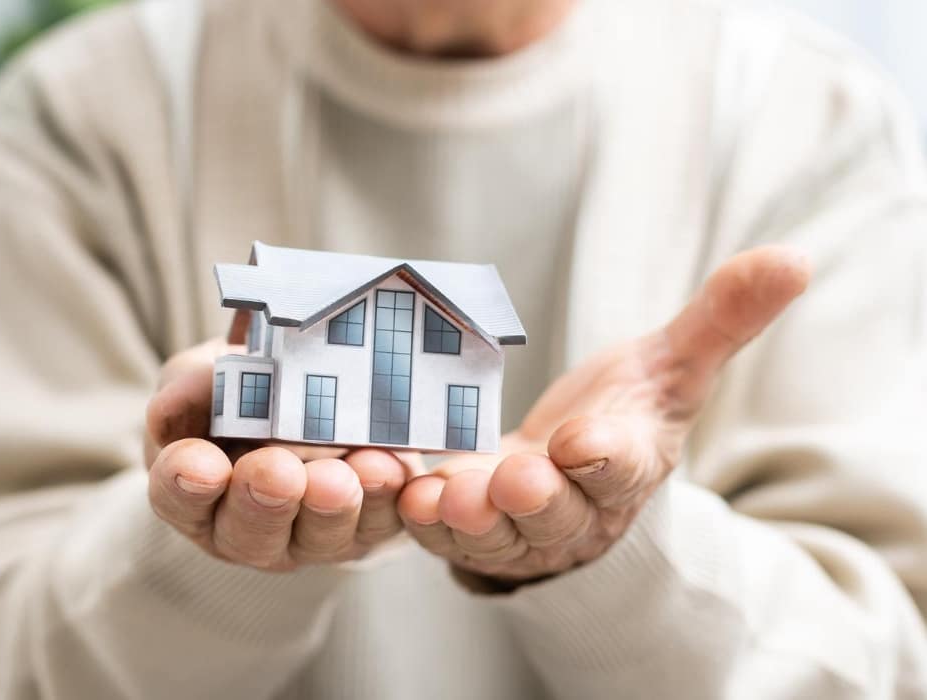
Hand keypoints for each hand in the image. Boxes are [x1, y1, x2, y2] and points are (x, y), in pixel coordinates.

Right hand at [144, 340, 410, 570]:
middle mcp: (250, 530)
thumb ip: (190, 387)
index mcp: (196, 495)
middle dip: (265, 502)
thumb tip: (172, 402)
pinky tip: (389, 467)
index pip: (180, 497)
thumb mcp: (206, 377)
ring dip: (331, 506)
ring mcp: (311, 536)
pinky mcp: (369, 525)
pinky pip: (382, 520)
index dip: (187, 484)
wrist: (310, 399)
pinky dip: (388, 498)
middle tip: (277, 473)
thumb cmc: (240, 395)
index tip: (200, 464)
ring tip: (339, 476)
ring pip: (321, 534)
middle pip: (252, 532)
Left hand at [397, 246, 810, 583]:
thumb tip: (793, 258)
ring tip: (446, 493)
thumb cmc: (618, 414)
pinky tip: (398, 488)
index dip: (607, 457)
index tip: (587, 439)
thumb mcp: (669, 365)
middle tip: (514, 478)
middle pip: (558, 515)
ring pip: (494, 535)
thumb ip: (720, 319)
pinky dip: (419, 518)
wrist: (565, 468)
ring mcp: (515, 528)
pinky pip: (439, 534)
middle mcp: (573, 509)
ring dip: (469, 518)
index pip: (624, 469)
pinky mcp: (464, 530)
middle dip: (538, 500)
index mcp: (626, 467)